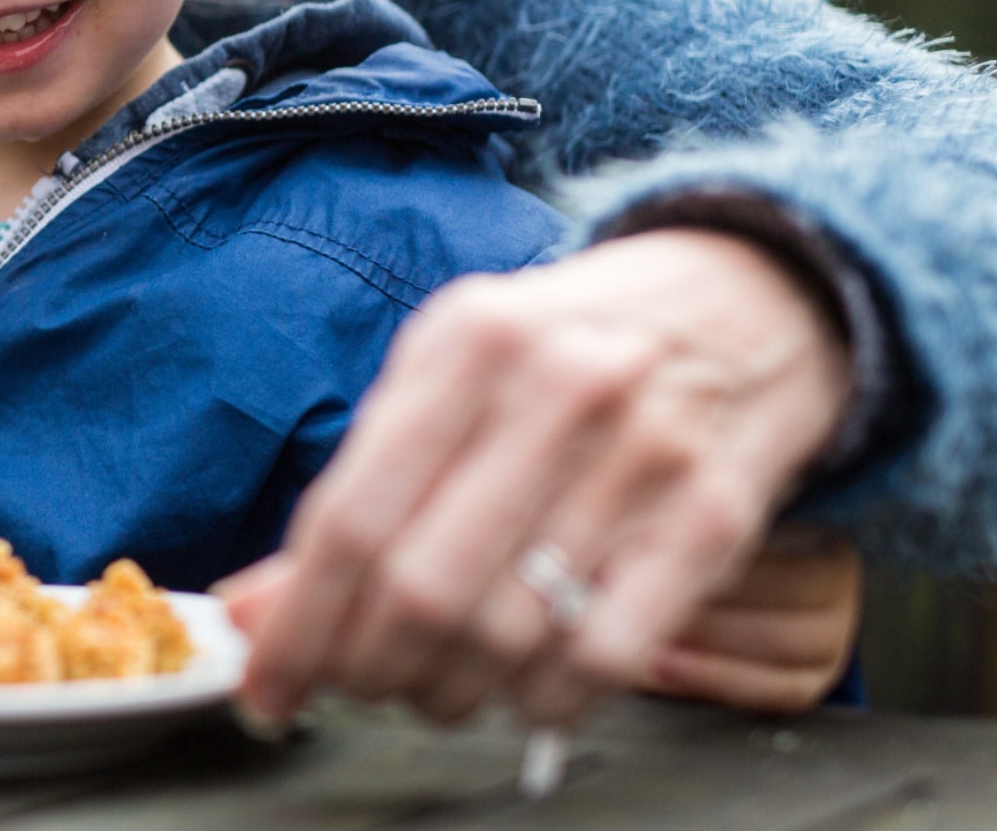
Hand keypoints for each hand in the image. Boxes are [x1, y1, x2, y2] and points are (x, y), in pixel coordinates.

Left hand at [227, 229, 852, 728]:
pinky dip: (546, 699)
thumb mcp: (446, 375)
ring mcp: (641, 454)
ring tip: (434, 684)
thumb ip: (357, 489)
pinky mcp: (712, 517)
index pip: (351, 517)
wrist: (740, 298)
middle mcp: (554, 389)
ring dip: (449, 691)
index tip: (264, 688)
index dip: (296, 625)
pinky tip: (525, 685)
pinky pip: (604, 655)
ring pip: (508, 633)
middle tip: (357, 686)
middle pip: (422, 587)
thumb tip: (255, 615)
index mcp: (464, 342)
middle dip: (368, 667)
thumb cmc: (560, 348)